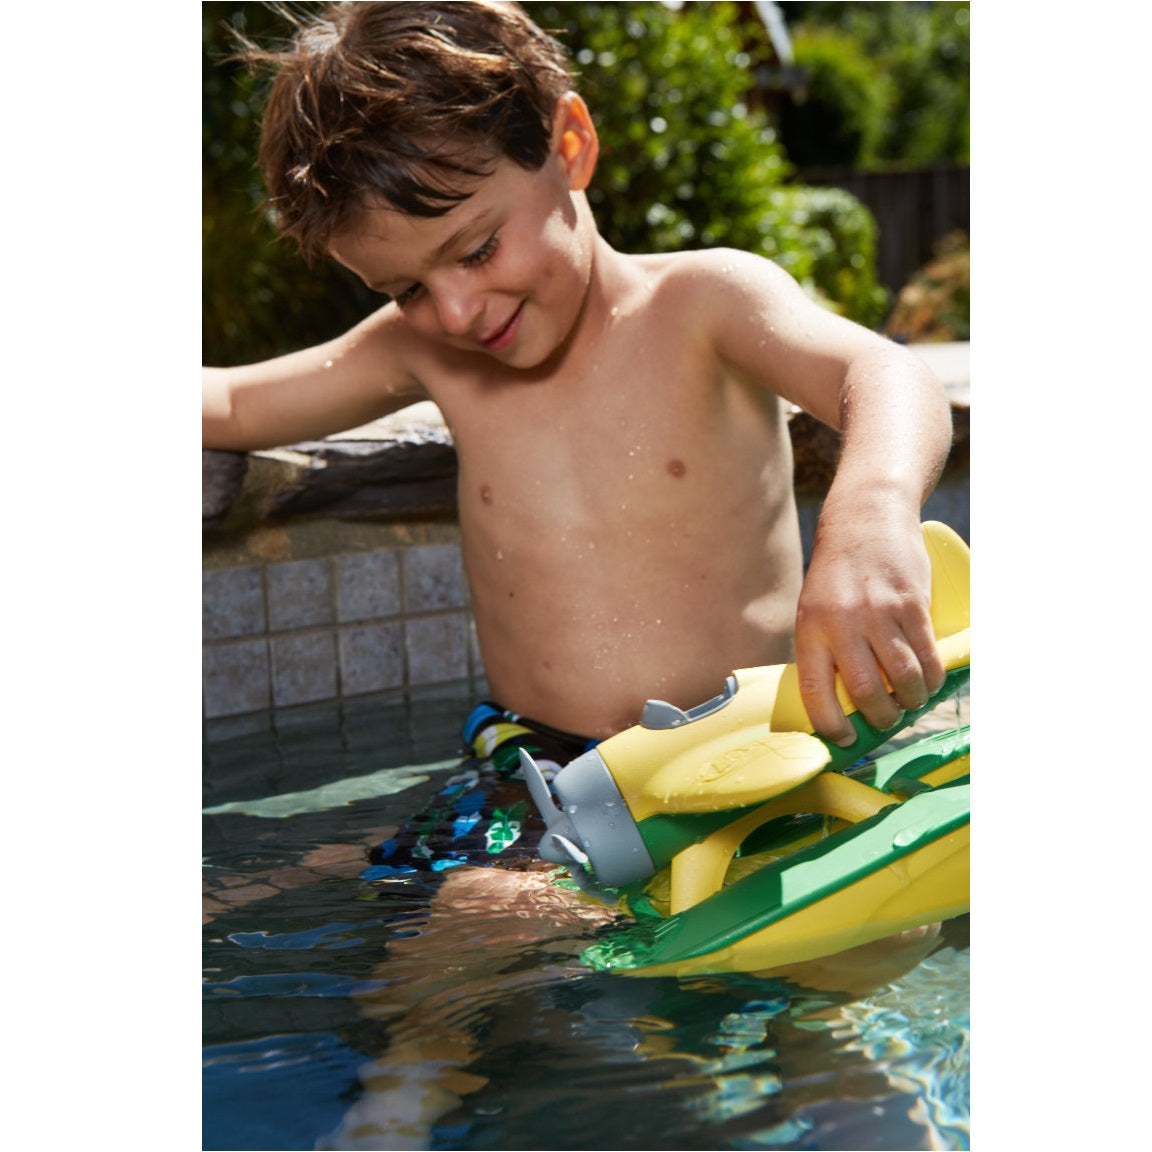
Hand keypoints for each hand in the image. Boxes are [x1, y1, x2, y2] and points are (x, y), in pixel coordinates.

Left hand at [794, 516, 945, 745]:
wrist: (864, 520)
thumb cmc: (836, 574)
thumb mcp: (813, 610)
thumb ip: (825, 649)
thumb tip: (840, 701)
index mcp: (810, 630)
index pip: (816, 692)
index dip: (831, 725)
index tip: (843, 740)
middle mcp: (842, 623)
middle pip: (866, 691)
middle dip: (881, 718)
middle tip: (886, 720)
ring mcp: (879, 613)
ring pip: (902, 678)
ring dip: (910, 701)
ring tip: (909, 702)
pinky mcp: (911, 604)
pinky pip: (927, 654)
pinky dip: (932, 678)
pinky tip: (930, 683)